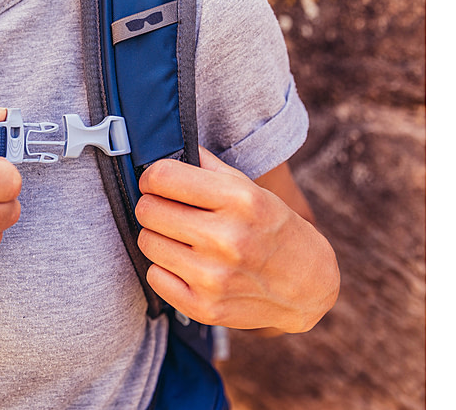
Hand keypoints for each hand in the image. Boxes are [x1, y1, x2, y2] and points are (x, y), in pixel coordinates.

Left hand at [135, 147, 338, 332]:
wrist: (308, 287)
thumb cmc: (273, 230)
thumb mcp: (252, 190)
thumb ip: (209, 167)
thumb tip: (166, 146)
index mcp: (240, 200)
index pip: (162, 176)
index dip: (153, 177)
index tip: (158, 183)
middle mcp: (226, 238)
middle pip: (148, 210)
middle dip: (154, 206)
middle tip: (170, 211)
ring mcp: (214, 277)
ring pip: (147, 242)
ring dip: (159, 237)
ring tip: (183, 238)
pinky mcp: (204, 308)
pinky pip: (154, 276)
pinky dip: (165, 269)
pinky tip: (187, 264)